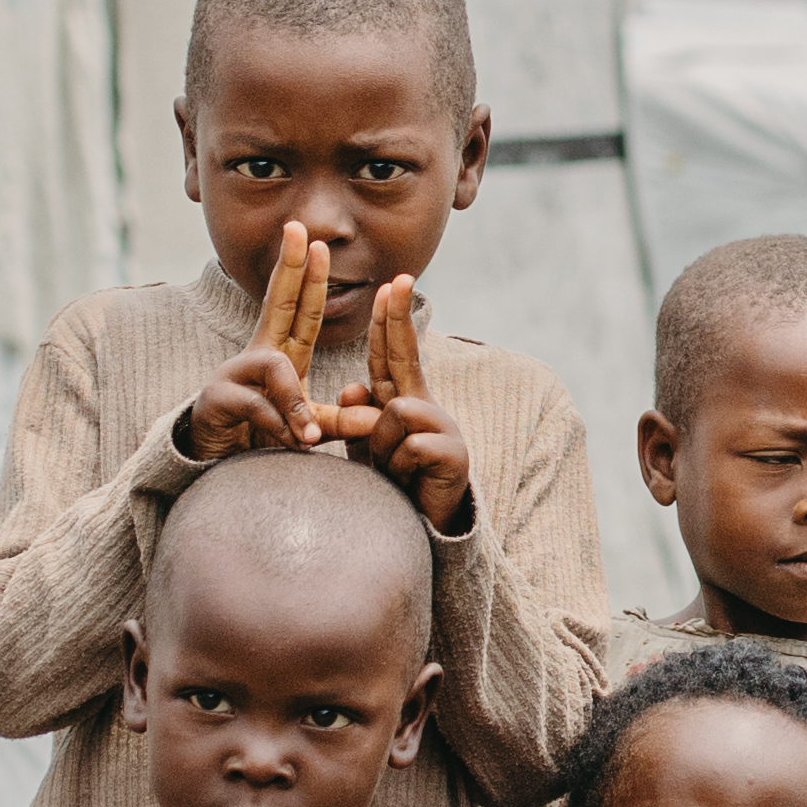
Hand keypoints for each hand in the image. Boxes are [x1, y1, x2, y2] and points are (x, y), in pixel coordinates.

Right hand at [180, 235, 336, 466]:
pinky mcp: (218, 399)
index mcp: (280, 355)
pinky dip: (280, 425)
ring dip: (295, 402)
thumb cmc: (259, 438)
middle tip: (299, 229)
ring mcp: (233, 373)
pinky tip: (293, 442)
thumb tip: (376, 419)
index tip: (317, 245)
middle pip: (275, 301)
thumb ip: (337, 421)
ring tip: (309, 438)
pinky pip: (258, 405)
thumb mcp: (306, 427)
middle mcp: (256, 355)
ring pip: (274, 367)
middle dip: (289, 266)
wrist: (216, 466)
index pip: (298, 309)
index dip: (308, 278)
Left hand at [334, 287, 472, 532]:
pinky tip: (410, 481)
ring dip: (383, 446)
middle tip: (398, 278)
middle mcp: (427, 407)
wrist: (425, 528)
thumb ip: (359, 419)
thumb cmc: (395, 488)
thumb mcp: (369, 450)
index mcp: (405, 403)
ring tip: (393, 471)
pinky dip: (399, 464)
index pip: (393, 356)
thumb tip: (353, 385)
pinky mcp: (453, 452)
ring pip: (395, 412)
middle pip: (407, 355)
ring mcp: (443, 427)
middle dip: (398, 317)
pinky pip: (409, 443)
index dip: (390, 322)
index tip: (389, 287)